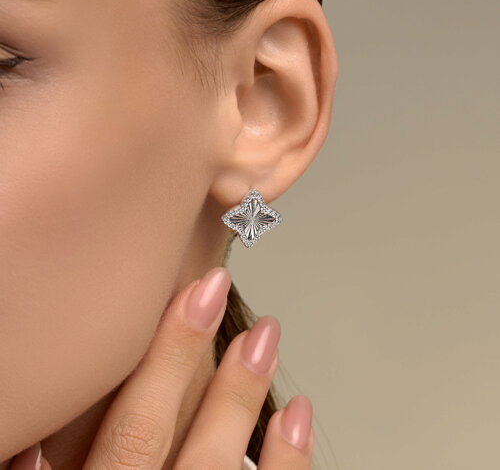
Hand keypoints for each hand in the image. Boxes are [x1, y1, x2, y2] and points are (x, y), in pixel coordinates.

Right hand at [10, 266, 313, 468]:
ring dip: (251, 402)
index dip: (168, 355)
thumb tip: (31, 448)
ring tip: (267, 339)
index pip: (134, 430)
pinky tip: (297, 417)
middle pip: (191, 444)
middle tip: (235, 303)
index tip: (197, 295)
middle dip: (213, 369)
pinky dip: (288, 463)